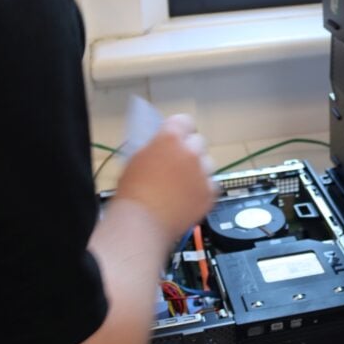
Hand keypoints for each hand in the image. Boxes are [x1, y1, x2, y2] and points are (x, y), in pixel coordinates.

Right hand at [113, 114, 216, 242]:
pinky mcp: (210, 193)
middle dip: (190, 150)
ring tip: (183, 184)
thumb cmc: (132, 191)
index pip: (184, 121)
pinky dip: (203, 189)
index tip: (176, 139)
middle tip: (178, 164)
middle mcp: (191, 151)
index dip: (180, 130)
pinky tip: (188, 197)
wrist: (142, 222)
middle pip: (198, 142)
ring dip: (199, 169)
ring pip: (208, 164)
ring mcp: (203, 173)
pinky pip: (211, 185)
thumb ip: (155, 148)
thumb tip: (162, 147)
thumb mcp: (137, 159)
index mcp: (170, 138)